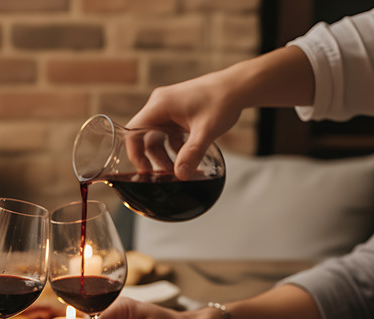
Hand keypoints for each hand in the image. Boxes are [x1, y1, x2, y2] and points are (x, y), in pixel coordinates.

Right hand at [127, 70, 241, 179]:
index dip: (135, 153)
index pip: (134, 131)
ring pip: (157, 138)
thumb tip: (180, 175)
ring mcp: (169, 109)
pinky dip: (174, 148)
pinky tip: (186, 159)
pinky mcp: (178, 113)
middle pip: (144, 137)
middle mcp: (160, 105)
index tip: (143, 171)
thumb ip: (192, 154)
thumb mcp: (206, 131)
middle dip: (152, 158)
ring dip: (164, 155)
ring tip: (176, 170)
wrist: (239, 87)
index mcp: (160, 105)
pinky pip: (168, 135)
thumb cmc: (222, 101)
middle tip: (160, 176)